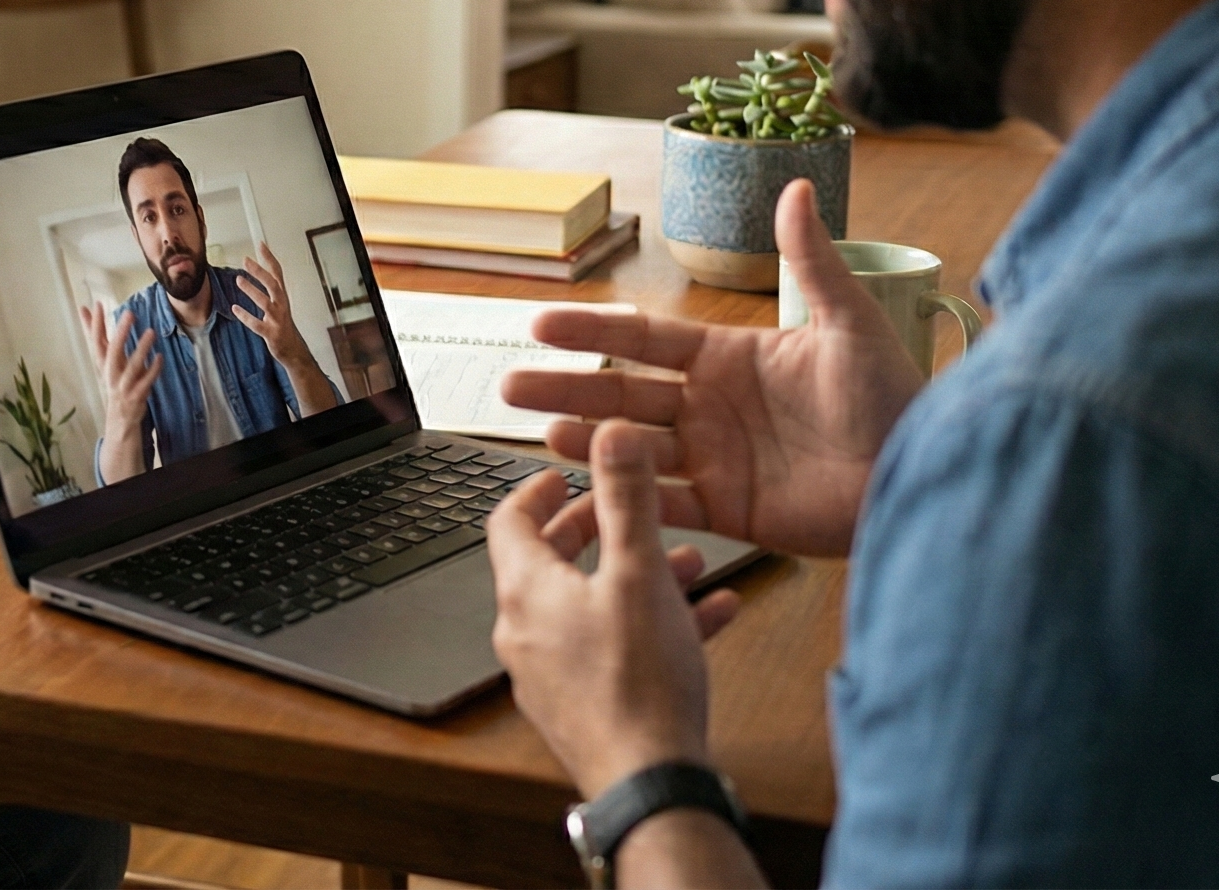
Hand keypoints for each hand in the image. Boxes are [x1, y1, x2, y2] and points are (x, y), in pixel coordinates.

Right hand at [81, 301, 160, 478]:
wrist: (119, 418)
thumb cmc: (113, 380)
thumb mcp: (104, 358)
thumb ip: (95, 333)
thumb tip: (84, 308)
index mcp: (101, 363)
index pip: (95, 340)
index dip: (94, 323)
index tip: (96, 304)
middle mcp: (109, 374)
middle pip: (111, 352)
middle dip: (119, 333)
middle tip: (129, 313)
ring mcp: (122, 386)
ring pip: (131, 367)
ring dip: (141, 349)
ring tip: (151, 332)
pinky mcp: (136, 396)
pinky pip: (146, 382)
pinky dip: (153, 370)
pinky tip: (160, 357)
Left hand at [234, 244, 339, 413]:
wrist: (293, 349)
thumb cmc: (282, 323)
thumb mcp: (278, 302)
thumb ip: (270, 286)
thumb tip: (258, 267)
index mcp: (282, 296)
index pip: (277, 272)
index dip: (269, 258)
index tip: (260, 243)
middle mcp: (282, 305)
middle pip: (273, 284)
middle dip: (260, 271)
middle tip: (245, 260)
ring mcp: (277, 319)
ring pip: (266, 302)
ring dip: (252, 290)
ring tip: (238, 280)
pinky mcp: (271, 333)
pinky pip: (257, 324)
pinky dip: (246, 316)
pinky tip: (235, 308)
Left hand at [489, 419, 741, 799]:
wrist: (650, 782)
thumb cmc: (639, 682)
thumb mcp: (639, 573)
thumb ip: (627, 500)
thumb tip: (611, 436)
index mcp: (527, 591)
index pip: (508, 521)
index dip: (536, 489)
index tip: (564, 473)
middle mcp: (526, 631)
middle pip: (550, 563)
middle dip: (596, 531)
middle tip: (625, 512)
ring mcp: (552, 672)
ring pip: (590, 605)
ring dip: (634, 576)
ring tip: (687, 563)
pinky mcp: (584, 704)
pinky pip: (613, 647)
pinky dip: (650, 623)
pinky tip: (710, 616)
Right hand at [498, 179, 923, 555]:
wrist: (920, 471)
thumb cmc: (893, 396)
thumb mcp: (848, 321)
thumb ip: (809, 261)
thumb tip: (796, 186)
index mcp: (729, 358)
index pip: (644, 339)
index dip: (593, 331)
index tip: (541, 325)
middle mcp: (710, 407)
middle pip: (621, 392)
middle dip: (564, 388)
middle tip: (509, 386)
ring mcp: (716, 460)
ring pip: (634, 447)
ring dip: (585, 438)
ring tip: (538, 431)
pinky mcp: (731, 510)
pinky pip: (668, 500)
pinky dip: (630, 491)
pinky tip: (592, 480)